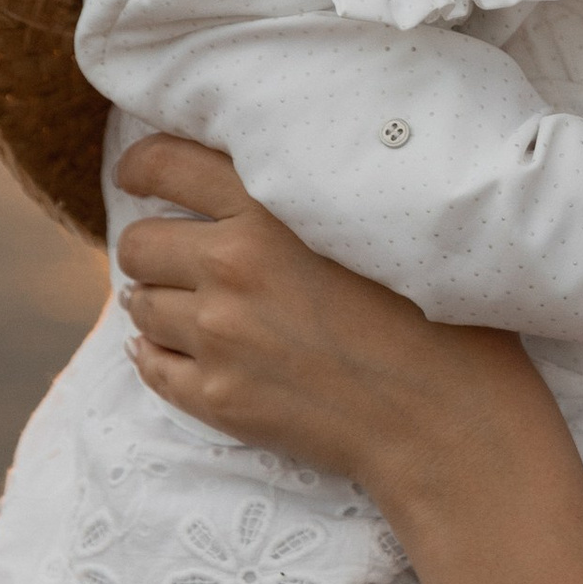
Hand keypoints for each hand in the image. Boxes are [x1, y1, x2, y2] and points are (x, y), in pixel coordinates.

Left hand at [115, 135, 552, 504]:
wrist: (445, 418)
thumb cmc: (433, 315)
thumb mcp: (372, 224)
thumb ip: (301, 199)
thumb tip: (245, 192)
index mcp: (270, 210)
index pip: (168, 165)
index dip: (141, 167)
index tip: (137, 175)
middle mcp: (232, 267)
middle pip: (138, 242)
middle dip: (152, 247)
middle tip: (178, 258)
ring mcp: (219, 336)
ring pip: (139, 304)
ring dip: (159, 303)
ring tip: (195, 310)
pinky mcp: (217, 397)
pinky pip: (151, 365)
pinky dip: (159, 355)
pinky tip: (183, 354)